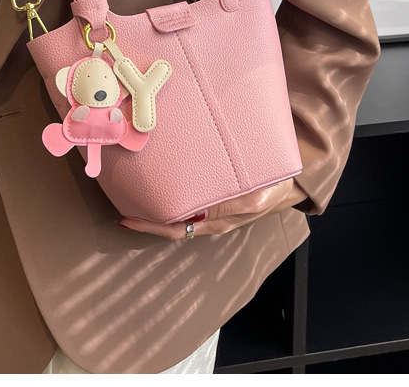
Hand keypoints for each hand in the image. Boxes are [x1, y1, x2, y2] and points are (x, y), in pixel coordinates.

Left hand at [115, 178, 309, 239]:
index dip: (148, 227)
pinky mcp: (213, 193)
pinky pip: (186, 196)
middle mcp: (208, 217)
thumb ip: (227, 206)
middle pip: (169, 222)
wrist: (289, 180)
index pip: (174, 229)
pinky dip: (169, 191)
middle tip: (119, 200)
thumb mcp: (253, 197)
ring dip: (155, 204)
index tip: (124, 220)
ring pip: (176, 210)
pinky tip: (159, 178)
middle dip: (145, 216)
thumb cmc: (272, 188)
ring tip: (132, 190)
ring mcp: (210, 207)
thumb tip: (198, 213)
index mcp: (215, 222)